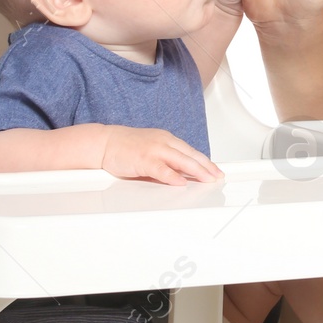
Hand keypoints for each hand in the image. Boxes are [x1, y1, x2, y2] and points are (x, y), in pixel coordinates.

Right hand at [98, 125, 223, 184]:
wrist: (105, 142)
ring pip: (181, 160)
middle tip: (218, 177)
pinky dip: (173, 176)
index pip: (191, 151)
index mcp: (167, 139)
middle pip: (190, 155)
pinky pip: (161, 169)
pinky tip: (181, 182)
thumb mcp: (152, 150)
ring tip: (207, 180)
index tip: (215, 170)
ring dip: (197, 171)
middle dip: (206, 167)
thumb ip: (167, 160)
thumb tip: (183, 174)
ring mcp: (154, 150)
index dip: (205, 162)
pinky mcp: (143, 159)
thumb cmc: (126, 147)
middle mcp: (163, 142)